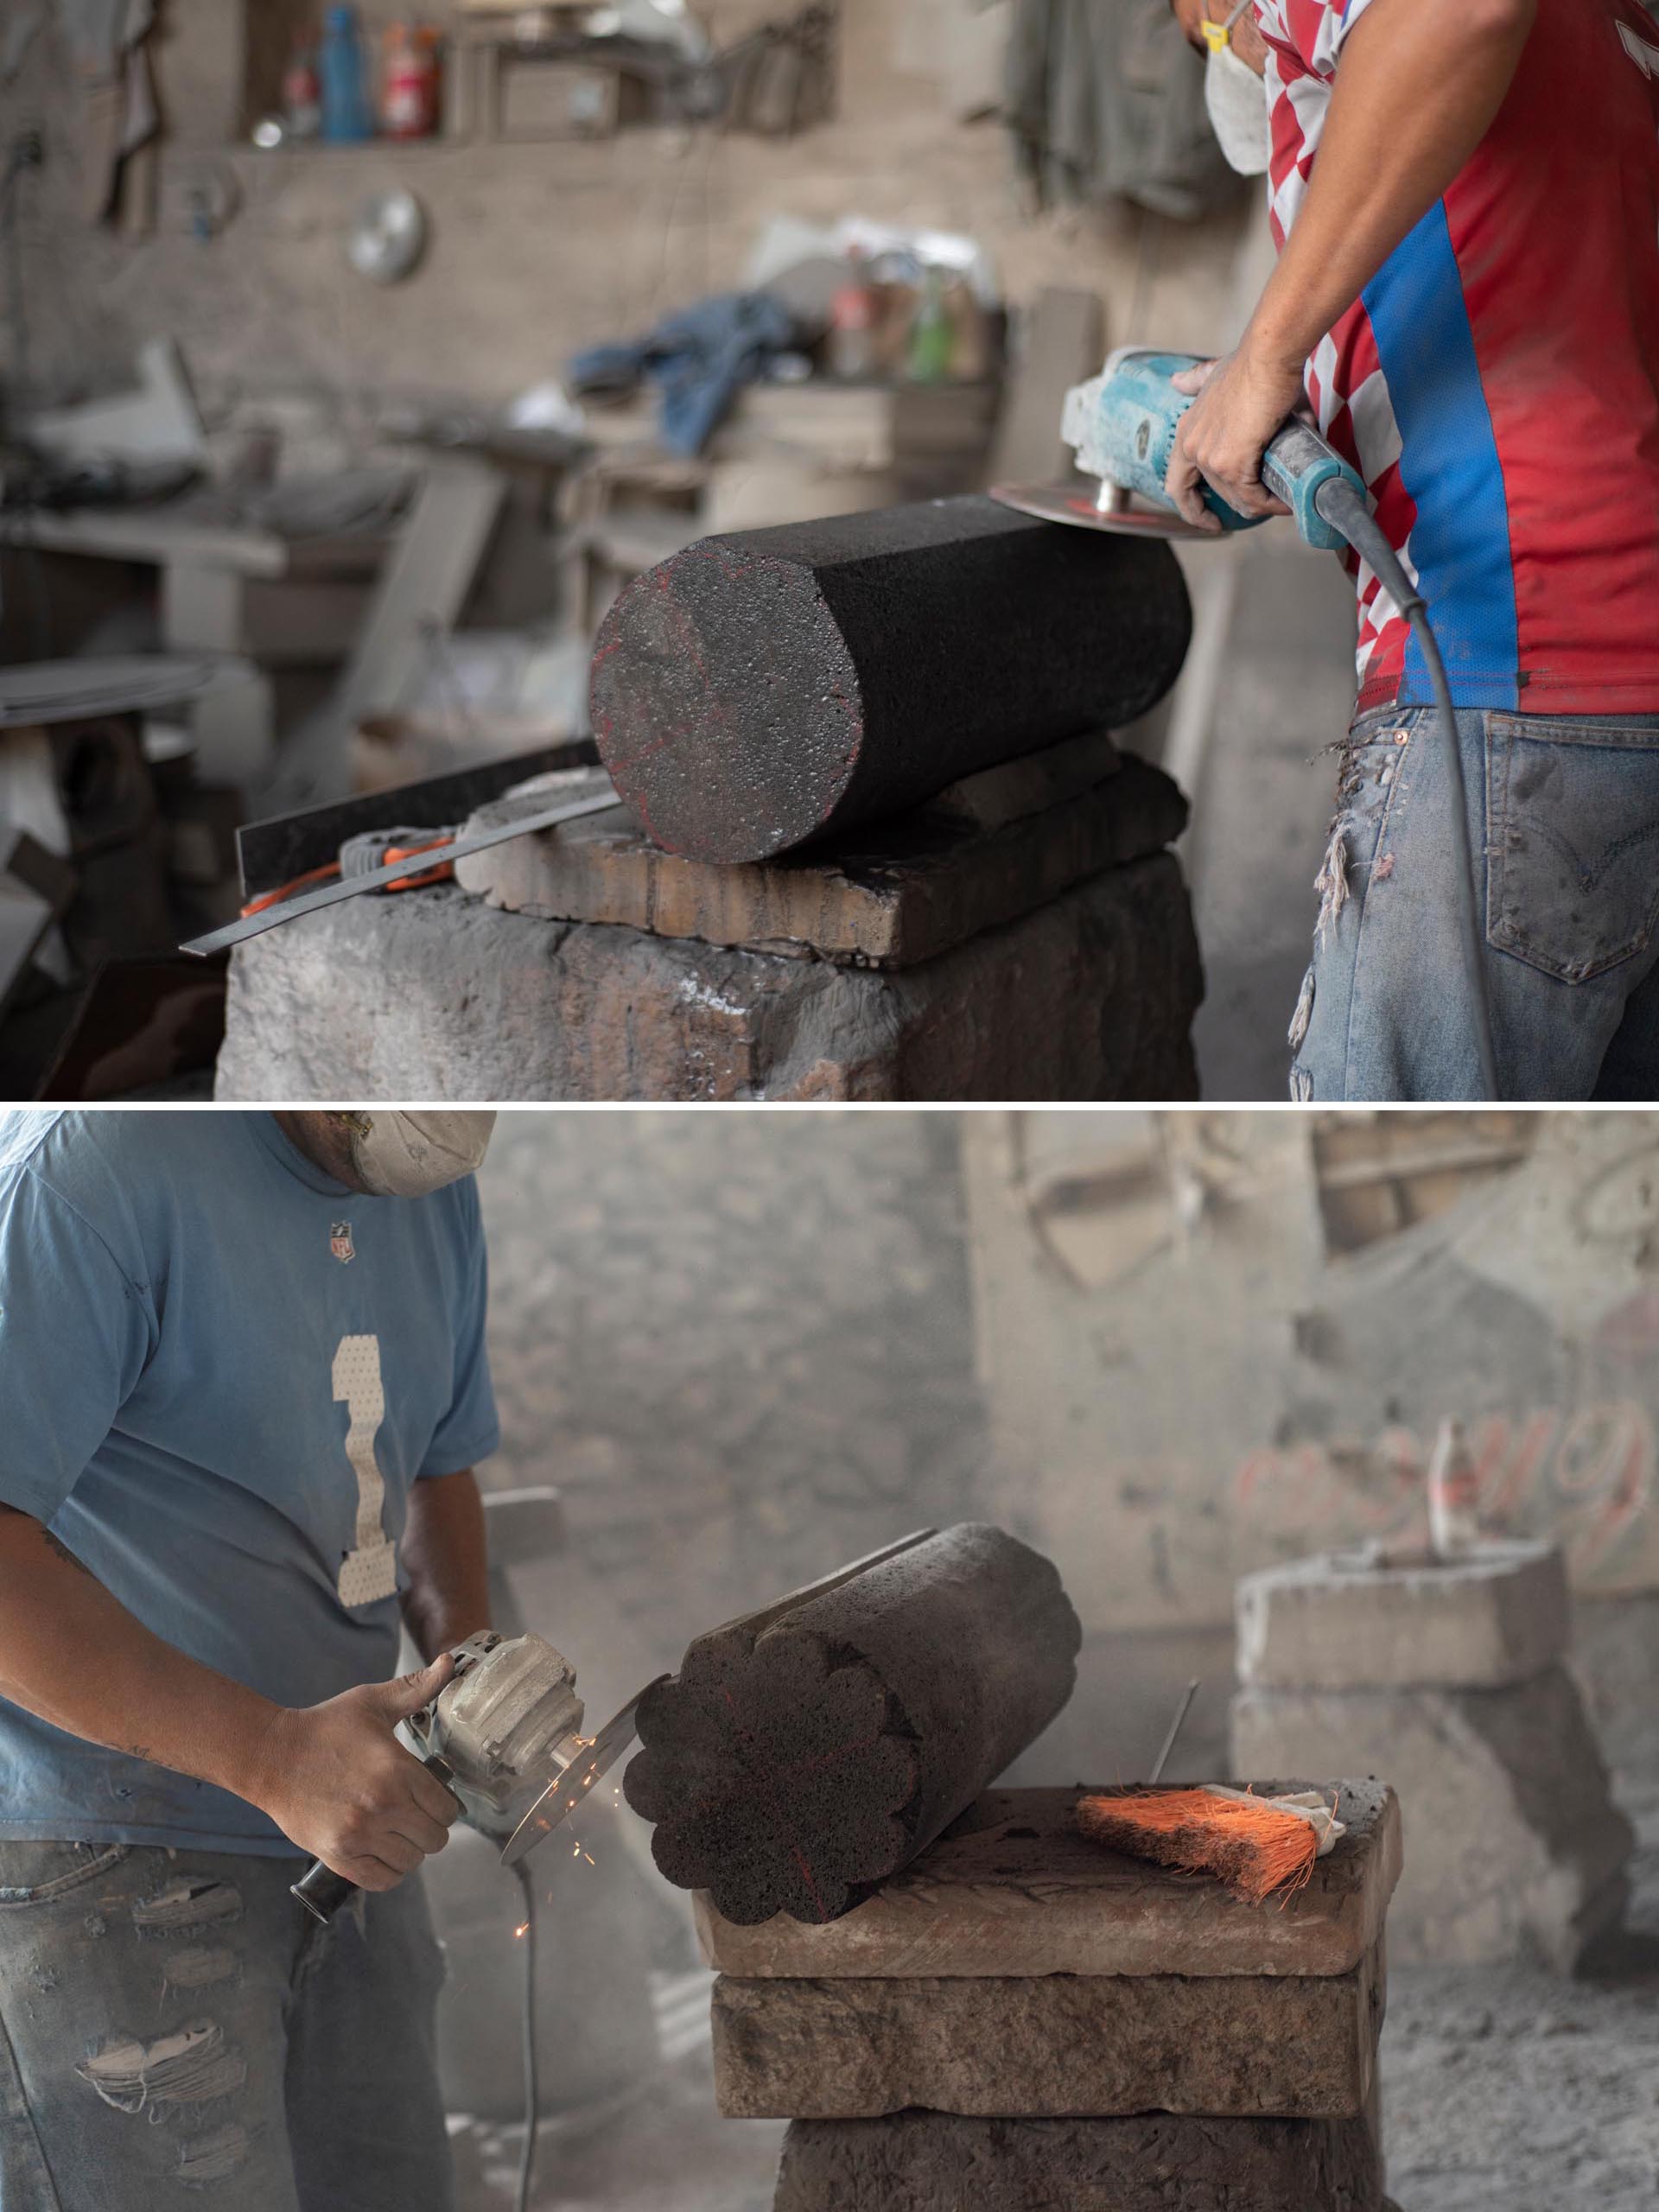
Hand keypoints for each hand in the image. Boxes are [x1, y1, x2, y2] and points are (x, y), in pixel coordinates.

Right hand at [244, 1655, 461, 1890]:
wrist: (271, 1756)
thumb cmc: (325, 1727)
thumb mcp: (372, 1702)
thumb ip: (416, 1688)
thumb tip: (449, 1662)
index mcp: (398, 1770)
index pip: (446, 1809)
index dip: (445, 1804)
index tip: (432, 1797)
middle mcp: (383, 1806)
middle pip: (435, 1839)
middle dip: (430, 1826)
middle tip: (415, 1813)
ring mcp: (359, 1835)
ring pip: (411, 1861)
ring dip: (409, 1848)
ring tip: (396, 1830)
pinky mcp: (337, 1855)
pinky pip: (382, 1880)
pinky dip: (388, 1870)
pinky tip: (382, 1850)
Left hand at [1165, 345, 1304, 531]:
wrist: (1267, 356)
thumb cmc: (1251, 363)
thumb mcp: (1213, 375)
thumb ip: (1195, 381)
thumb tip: (1178, 381)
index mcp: (1185, 431)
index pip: (1177, 484)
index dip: (1191, 508)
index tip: (1208, 520)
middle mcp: (1191, 447)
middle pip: (1215, 495)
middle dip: (1241, 505)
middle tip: (1264, 507)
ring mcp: (1209, 458)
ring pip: (1236, 499)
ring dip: (1262, 505)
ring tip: (1284, 501)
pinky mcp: (1231, 464)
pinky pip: (1252, 497)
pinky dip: (1271, 504)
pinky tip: (1287, 502)